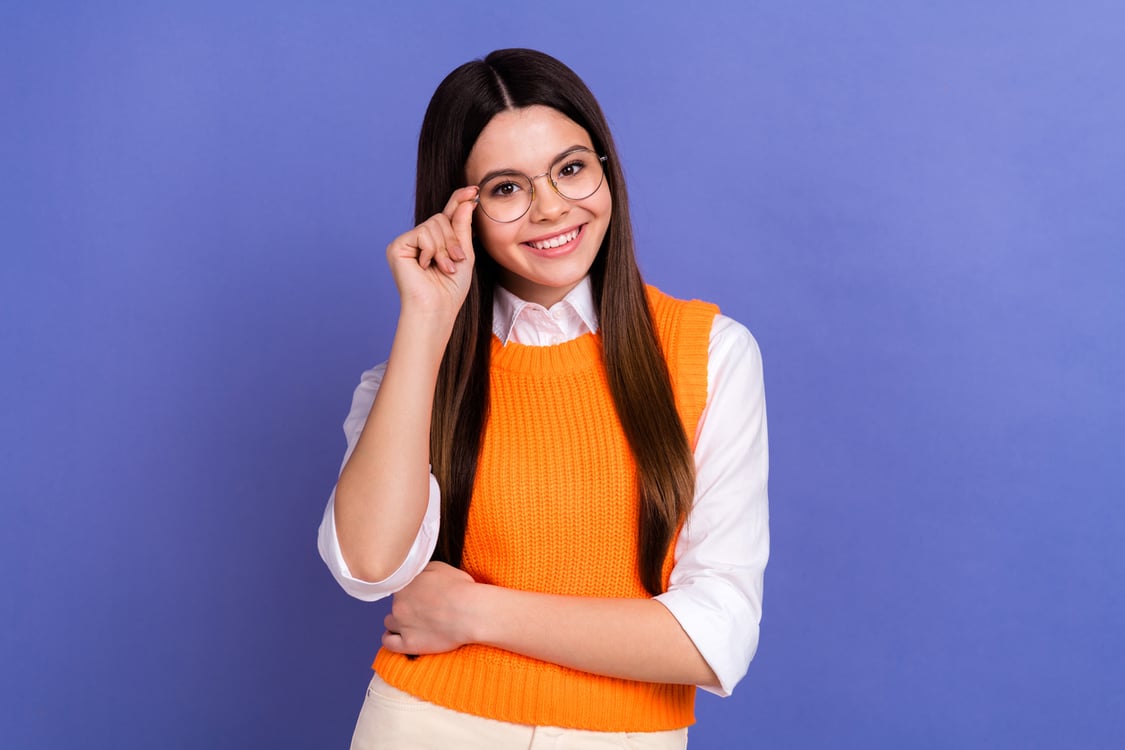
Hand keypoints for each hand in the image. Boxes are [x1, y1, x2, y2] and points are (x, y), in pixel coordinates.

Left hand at [382, 561, 477, 655]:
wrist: (469, 612)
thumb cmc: (460, 589)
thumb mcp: (439, 567)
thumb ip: (421, 571)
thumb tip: (415, 574)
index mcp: (405, 584)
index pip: (399, 587)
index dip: (410, 591)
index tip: (419, 595)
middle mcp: (398, 603)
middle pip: (395, 604)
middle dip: (405, 606)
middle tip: (422, 609)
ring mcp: (402, 624)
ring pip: (389, 622)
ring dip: (397, 622)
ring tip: (410, 623)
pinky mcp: (408, 643)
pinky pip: (389, 643)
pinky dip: (390, 639)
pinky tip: (396, 637)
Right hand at [386, 186, 478, 324]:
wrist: (436, 308)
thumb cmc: (450, 288)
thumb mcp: (464, 255)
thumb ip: (463, 228)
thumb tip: (466, 202)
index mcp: (434, 241)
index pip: (447, 215)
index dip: (458, 200)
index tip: (473, 190)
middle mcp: (419, 239)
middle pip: (441, 218)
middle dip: (453, 240)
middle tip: (456, 261)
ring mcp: (407, 242)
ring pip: (433, 224)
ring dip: (445, 248)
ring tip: (444, 268)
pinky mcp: (398, 246)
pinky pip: (422, 232)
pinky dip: (431, 250)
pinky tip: (426, 266)